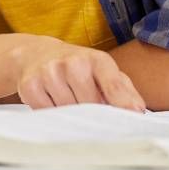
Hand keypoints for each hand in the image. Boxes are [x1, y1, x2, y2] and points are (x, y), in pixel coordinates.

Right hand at [11, 37, 144, 110]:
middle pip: (90, 105)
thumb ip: (124, 89)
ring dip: (71, 114)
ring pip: (68, 111)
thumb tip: (138, 110)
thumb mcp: (103, 71)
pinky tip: (52, 100)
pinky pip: (47, 114)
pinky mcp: (30, 85)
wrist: (37, 55)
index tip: (133, 115)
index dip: (123, 101)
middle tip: (91, 110)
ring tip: (69, 100)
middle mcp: (72, 62)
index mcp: (96, 59)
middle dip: (94, 113)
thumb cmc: (78, 68)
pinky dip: (52, 114)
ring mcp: (50, 73)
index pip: (112, 83)